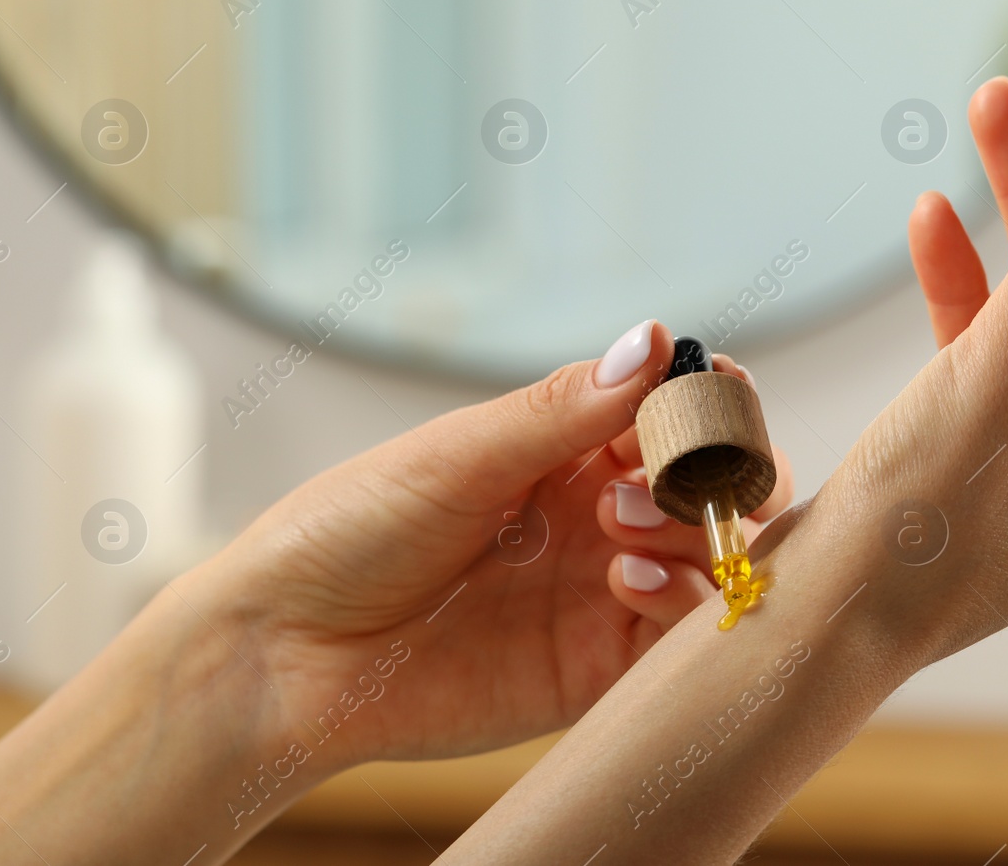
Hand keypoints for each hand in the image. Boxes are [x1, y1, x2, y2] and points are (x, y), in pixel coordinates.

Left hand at [185, 320, 791, 770]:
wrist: (285, 654)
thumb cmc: (350, 531)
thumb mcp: (457, 456)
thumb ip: (561, 410)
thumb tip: (652, 339)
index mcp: (566, 448)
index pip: (672, 412)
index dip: (707, 400)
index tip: (719, 388)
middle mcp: (599, 514)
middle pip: (716, 485)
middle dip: (722, 471)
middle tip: (679, 475)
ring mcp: (603, 590)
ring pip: (712, 556)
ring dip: (695, 531)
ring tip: (620, 528)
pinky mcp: (598, 667)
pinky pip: (679, 636)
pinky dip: (683, 601)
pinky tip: (625, 580)